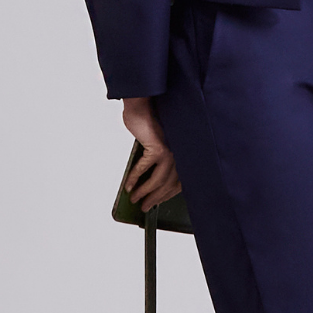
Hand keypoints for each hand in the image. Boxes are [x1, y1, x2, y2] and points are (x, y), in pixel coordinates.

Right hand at [122, 96, 181, 211]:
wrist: (142, 105)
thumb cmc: (148, 123)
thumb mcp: (157, 144)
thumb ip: (158, 160)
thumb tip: (148, 183)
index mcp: (183, 154)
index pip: (181, 182)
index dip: (168, 195)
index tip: (158, 203)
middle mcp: (180, 153)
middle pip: (169, 184)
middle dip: (156, 198)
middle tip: (145, 207)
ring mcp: (171, 151)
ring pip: (158, 180)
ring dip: (144, 192)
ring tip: (135, 199)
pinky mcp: (158, 148)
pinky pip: (144, 169)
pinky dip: (134, 179)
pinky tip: (129, 186)